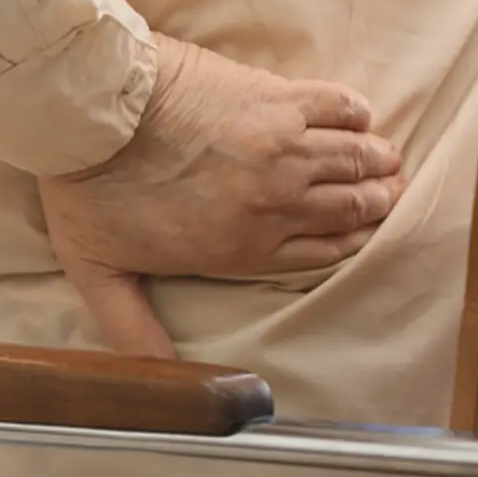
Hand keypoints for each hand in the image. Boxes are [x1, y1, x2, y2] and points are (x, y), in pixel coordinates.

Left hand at [39, 35, 405, 358]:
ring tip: (385, 160)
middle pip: (348, 207)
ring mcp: (282, 147)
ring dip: (376, 162)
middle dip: (374, 203)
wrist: (93, 112)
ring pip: (353, 159)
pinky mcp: (274, 98)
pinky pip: (337, 105)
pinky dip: (356, 112)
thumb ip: (132, 328)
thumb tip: (152, 378)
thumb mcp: (100, 274)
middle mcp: (276, 203)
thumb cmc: (89, 187)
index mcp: (243, 248)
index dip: (349, 242)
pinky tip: (358, 116)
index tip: (362, 231)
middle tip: (388, 193)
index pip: (321, 253)